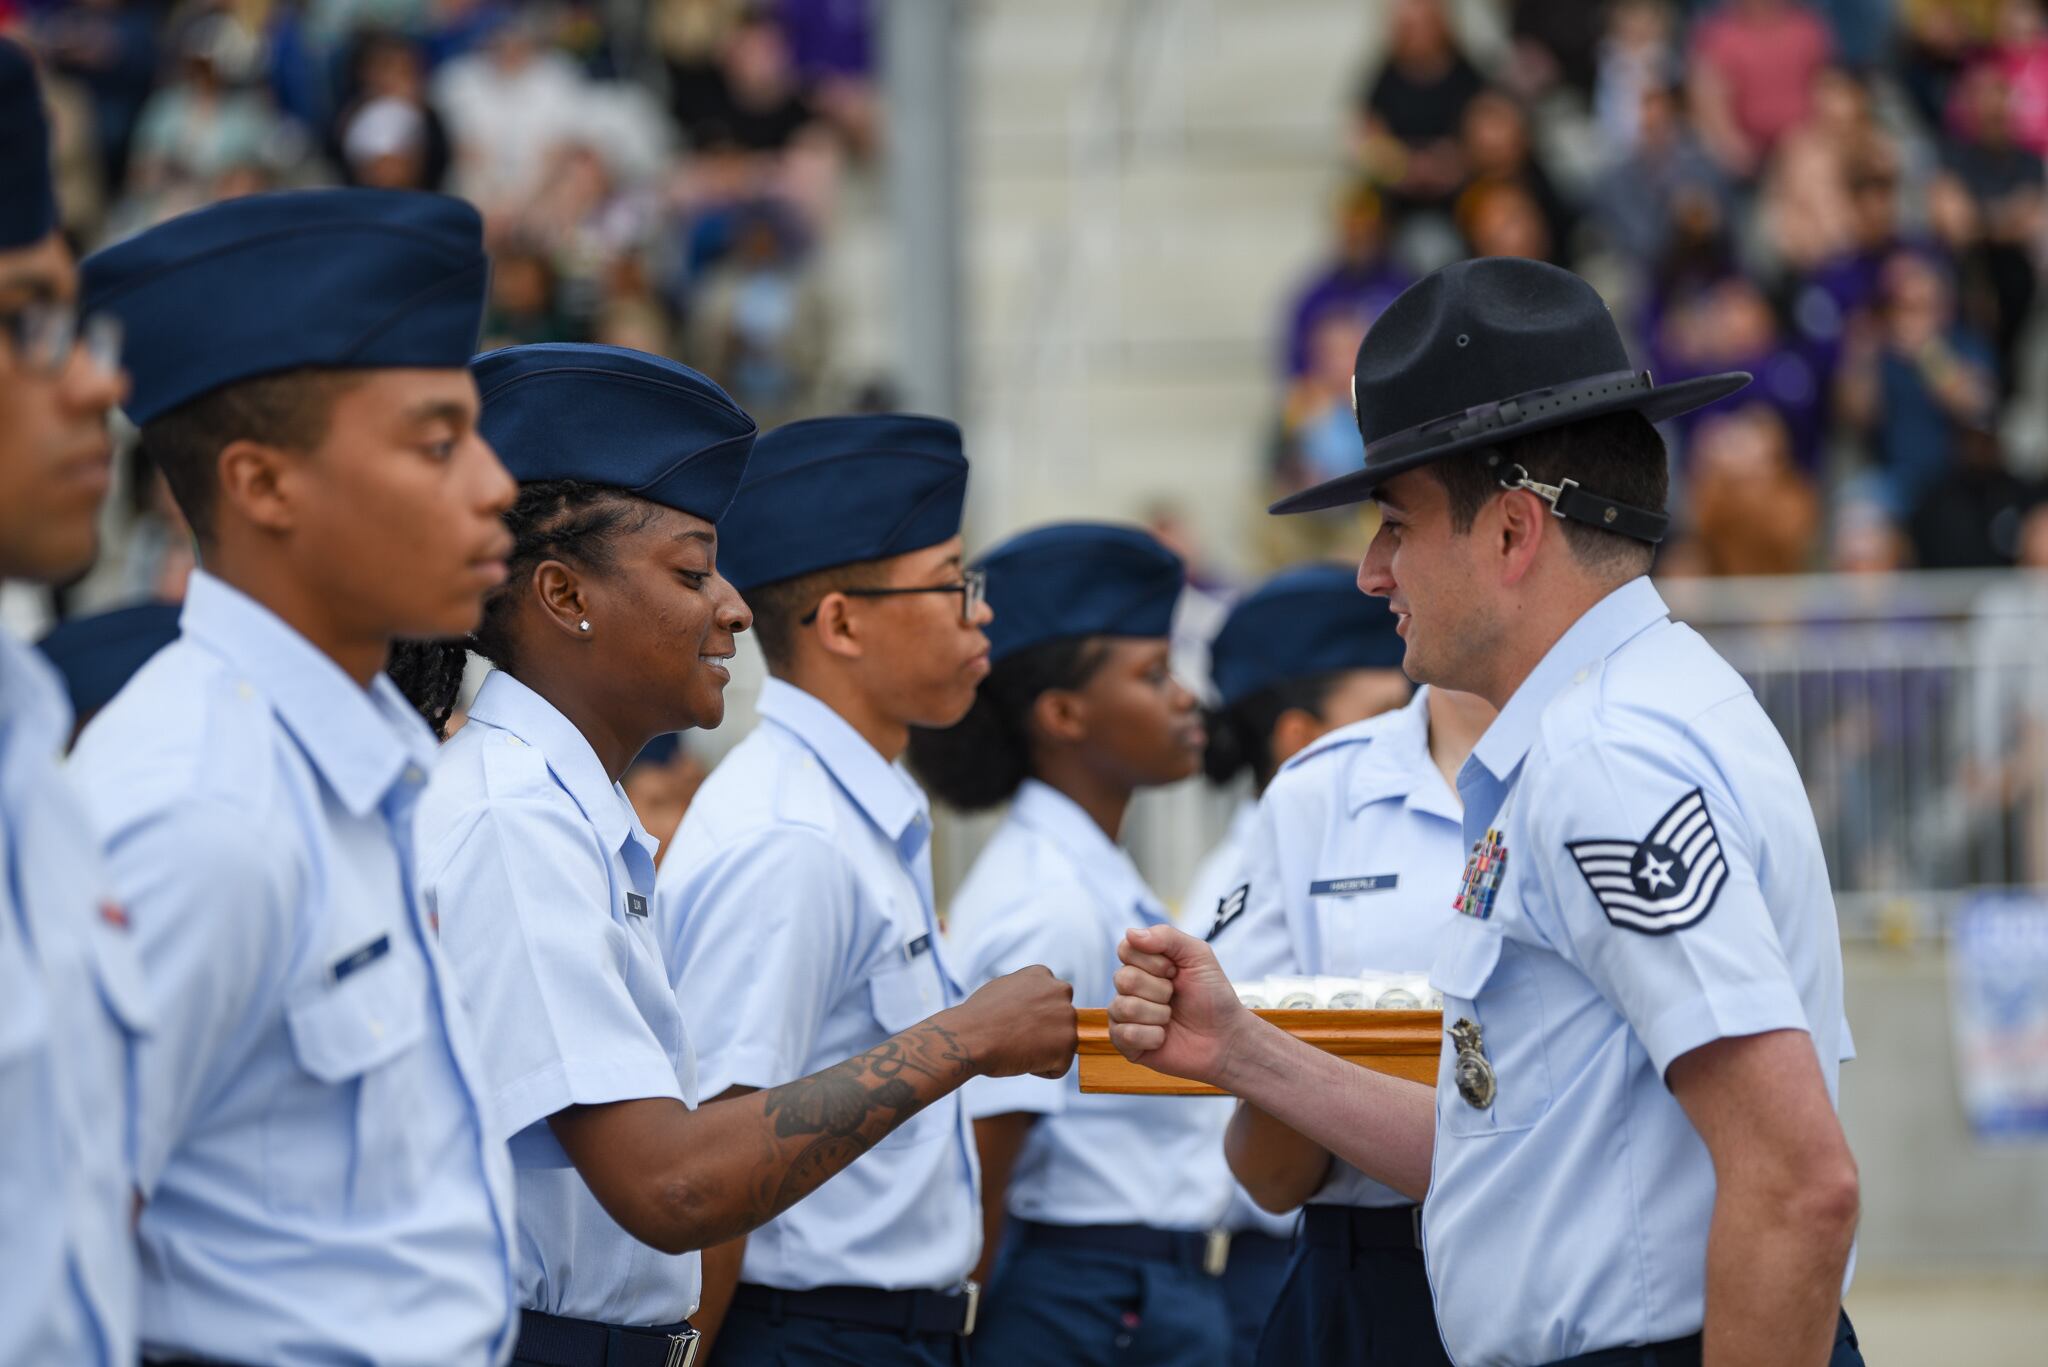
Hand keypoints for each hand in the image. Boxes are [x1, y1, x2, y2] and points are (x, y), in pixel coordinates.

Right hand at [948, 966, 1075, 1079]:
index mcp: (1043, 975)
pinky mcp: (1068, 1045)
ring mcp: (1067, 1018)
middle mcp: (1060, 991)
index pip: (1050, 999)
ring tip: (1017, 1047)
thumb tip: (1030, 1001)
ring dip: (1042, 1051)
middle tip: (1016, 1036)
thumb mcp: (1002, 988)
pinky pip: (1059, 1066)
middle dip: (1043, 1031)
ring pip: (1061, 1043)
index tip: (1015, 1021)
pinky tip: (1022, 1059)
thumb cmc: (979, 1017)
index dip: (1032, 1016)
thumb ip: (1024, 992)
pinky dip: (1042, 1070)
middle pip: (1060, 1020)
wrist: (972, 1037)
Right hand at [1108, 924, 1251, 1087]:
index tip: (1175, 971)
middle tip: (1175, 996)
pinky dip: (1153, 1036)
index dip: (1154, 962)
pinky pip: (1125, 1035)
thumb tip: (1130, 933)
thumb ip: (1167, 936)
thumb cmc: (1213, 995)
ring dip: (1158, 1014)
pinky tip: (1164, 1037)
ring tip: (1172, 1018)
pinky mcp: (1127, 1045)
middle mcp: (1129, 988)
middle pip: (1124, 979)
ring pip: (1124, 1007)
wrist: (1226, 1037)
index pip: (1126, 950)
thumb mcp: (1198, 955)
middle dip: (1159, 989)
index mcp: (1142, 964)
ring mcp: (1125, 1016)